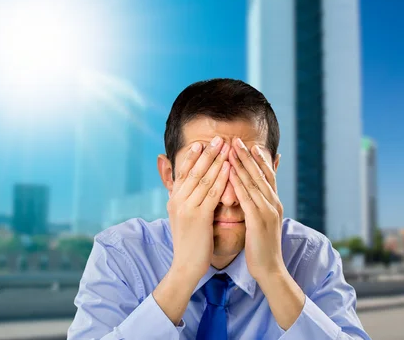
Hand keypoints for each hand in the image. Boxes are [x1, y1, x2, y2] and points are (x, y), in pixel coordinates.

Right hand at [166, 135, 230, 280]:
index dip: (193, 156)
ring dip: (216, 160)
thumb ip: (185, 200)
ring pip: (203, 178)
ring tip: (226, 146)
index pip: (184, 172)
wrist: (185, 266)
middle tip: (219, 138)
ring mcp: (187, 208)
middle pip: (194, 171)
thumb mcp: (182, 217)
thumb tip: (188, 187)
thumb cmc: (188, 242)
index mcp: (173, 199)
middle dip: (207, 153)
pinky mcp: (198, 217)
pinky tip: (230, 168)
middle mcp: (178, 200)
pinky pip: (212, 193)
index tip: (202, 142)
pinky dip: (221, 178)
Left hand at [227, 138, 284, 282]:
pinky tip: (230, 173)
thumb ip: (258, 205)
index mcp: (274, 202)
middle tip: (236, 139)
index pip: (266, 175)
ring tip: (230, 149)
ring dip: (242, 164)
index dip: (258, 158)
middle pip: (260, 173)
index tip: (248, 143)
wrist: (270, 269)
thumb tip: (252, 194)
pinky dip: (239, 183)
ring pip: (254, 182)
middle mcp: (273, 203)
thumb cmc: (261, 246)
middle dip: (247, 155)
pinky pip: (247, 198)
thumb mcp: (262, 221)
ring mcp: (268, 211)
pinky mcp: (259, 221)